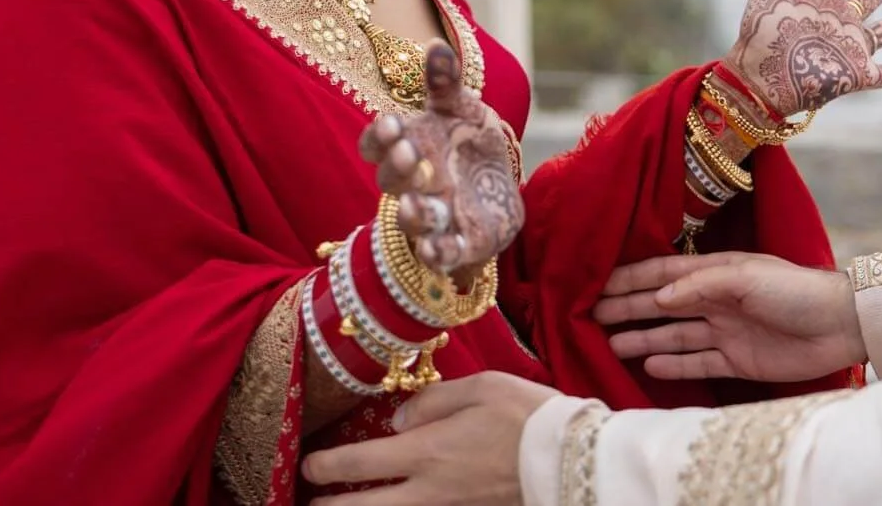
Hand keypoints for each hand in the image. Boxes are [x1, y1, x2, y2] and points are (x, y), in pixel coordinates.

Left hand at [303, 371, 555, 504]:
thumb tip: (398, 417)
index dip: (326, 467)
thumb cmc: (528, 414)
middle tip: (313, 501)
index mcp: (427, 451)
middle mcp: (429, 490)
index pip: (360, 463)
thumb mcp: (480, 386)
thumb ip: (432, 400)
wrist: (572, 459)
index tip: (309, 464)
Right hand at [358, 41, 523, 277]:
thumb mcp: (461, 109)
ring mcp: (435, 215)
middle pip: (391, 182)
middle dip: (397, 169)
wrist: (501, 183)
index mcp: (408, 148)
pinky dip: (438, 253)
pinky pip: (442, 253)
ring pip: (413, 220)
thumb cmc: (468, 142)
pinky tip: (438, 250)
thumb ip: (446, 84)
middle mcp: (414, 185)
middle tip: (409, 153)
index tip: (392, 123)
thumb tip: (436, 45)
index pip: (378, 144)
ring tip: (419, 204)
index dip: (379, 138)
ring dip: (413, 213)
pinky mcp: (460, 243)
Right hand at [594, 251, 866, 382]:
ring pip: (674, 334)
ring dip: (643, 337)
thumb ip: (700, 284)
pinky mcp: (737, 359)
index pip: (663, 273)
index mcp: (717, 272)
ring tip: (610, 343)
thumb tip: (658, 296)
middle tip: (591, 315)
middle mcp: (716, 300)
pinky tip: (649, 363)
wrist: (840, 325)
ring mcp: (725, 330)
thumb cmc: (795, 290)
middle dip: (627, 307)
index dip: (630, 278)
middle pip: (662, 304)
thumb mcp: (746, 277)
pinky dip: (673, 363)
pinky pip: (697, 361)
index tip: (597, 284)